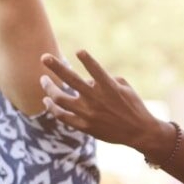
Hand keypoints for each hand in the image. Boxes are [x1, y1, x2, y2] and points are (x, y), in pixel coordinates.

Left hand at [40, 50, 168, 153]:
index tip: (79, 51)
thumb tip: (88, 79)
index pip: (95, 69)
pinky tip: (47, 100)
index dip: (87, 59)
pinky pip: (62, 115)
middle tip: (44, 57)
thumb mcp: (125, 87)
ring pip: (60, 98)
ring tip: (43, 80)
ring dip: (48, 87)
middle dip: (55, 66)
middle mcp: (97, 99)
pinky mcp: (84, 126)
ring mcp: (89, 113)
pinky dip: (52, 107)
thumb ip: (107, 79)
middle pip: (71, 79)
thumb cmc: (133, 106)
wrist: (139, 132)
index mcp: (109, 87)